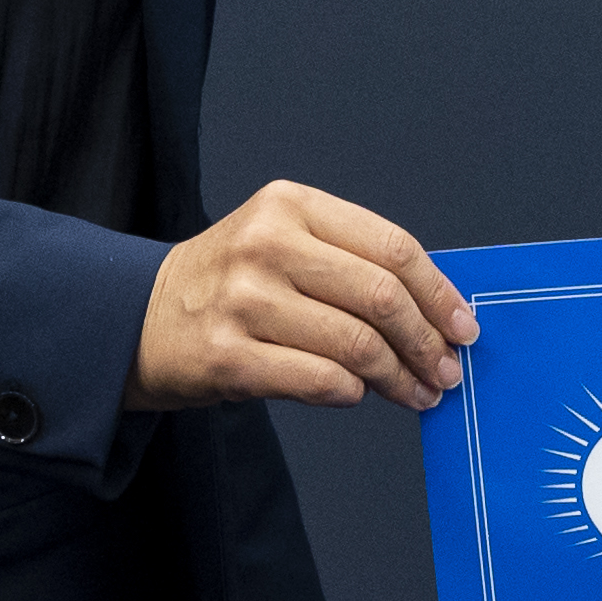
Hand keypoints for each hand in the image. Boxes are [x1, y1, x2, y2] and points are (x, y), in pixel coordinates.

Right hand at [135, 181, 476, 411]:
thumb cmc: (230, 284)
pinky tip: (360, 394)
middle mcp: (266, 245)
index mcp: (290, 206)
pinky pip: (320, 380)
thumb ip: (353, 264)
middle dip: (427, 341)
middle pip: (381, 296)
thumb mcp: (285, 244)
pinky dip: (353, 392)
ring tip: (417, 392)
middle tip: (447, 371)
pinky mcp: (228, 357)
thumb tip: (439, 314)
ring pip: (356, 344)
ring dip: (399, 377)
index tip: (464, 327)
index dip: (439, 293)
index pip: (392, 247)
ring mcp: (244, 301)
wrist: (137, 318)